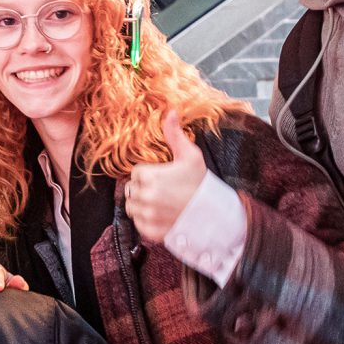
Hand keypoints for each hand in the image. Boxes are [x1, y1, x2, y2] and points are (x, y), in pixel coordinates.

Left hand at [124, 109, 207, 243]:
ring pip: (131, 207)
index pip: (136, 173)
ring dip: (141, 204)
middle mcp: (145, 197)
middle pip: (131, 189)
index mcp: (150, 176)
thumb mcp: (190, 156)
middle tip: (163, 191)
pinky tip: (161, 215)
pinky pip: (138, 224)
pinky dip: (146, 220)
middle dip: (143, 189)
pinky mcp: (149, 231)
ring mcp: (147, 215)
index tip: (163, 177)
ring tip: (161, 203)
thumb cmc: (200, 183)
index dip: (149, 174)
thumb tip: (170, 112)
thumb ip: (174, 135)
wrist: (212, 213)